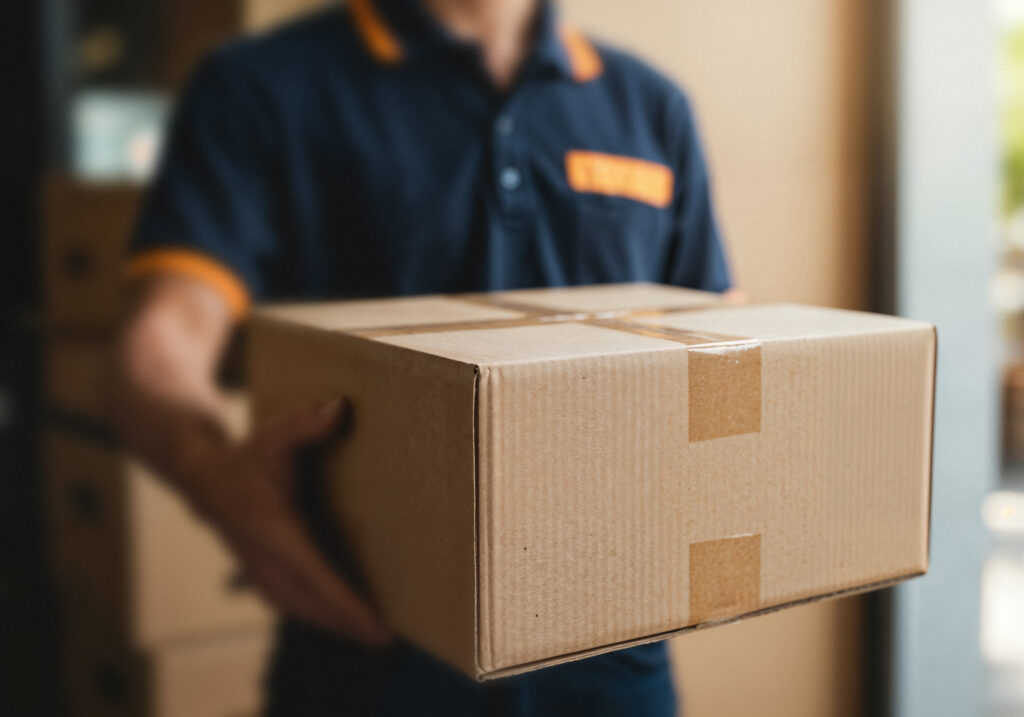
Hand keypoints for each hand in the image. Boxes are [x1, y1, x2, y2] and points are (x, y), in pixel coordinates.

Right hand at [182, 398, 391, 646]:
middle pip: (313, 606)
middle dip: (349, 626)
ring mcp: (262, 573)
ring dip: (335, 627)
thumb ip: (307, 423)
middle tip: (389, 641)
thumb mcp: (277, 433)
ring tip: (374, 637)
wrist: (205, 476)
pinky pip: (294, 606)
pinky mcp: (263, 576)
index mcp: (274, 532)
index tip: (376, 626)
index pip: (316, 576)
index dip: (346, 605)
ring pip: (302, 611)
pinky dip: (320, 618)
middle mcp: (267, 560)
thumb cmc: (250, 455)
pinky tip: (345, 623)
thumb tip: (340, 410)